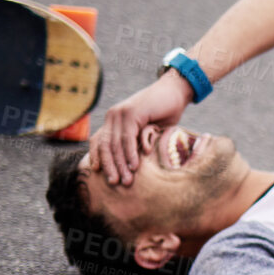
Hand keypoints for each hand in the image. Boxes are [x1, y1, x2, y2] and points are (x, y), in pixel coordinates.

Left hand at [90, 71, 193, 185]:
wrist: (176, 91)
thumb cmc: (165, 113)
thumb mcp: (147, 130)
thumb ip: (137, 142)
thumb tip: (131, 164)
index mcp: (114, 120)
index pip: (99, 140)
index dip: (97, 156)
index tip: (98, 173)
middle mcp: (113, 116)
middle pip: (105, 145)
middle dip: (110, 166)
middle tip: (115, 183)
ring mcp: (120, 113)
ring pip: (115, 144)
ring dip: (121, 164)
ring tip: (127, 180)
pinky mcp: (131, 113)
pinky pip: (128, 138)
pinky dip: (130, 154)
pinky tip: (134, 166)